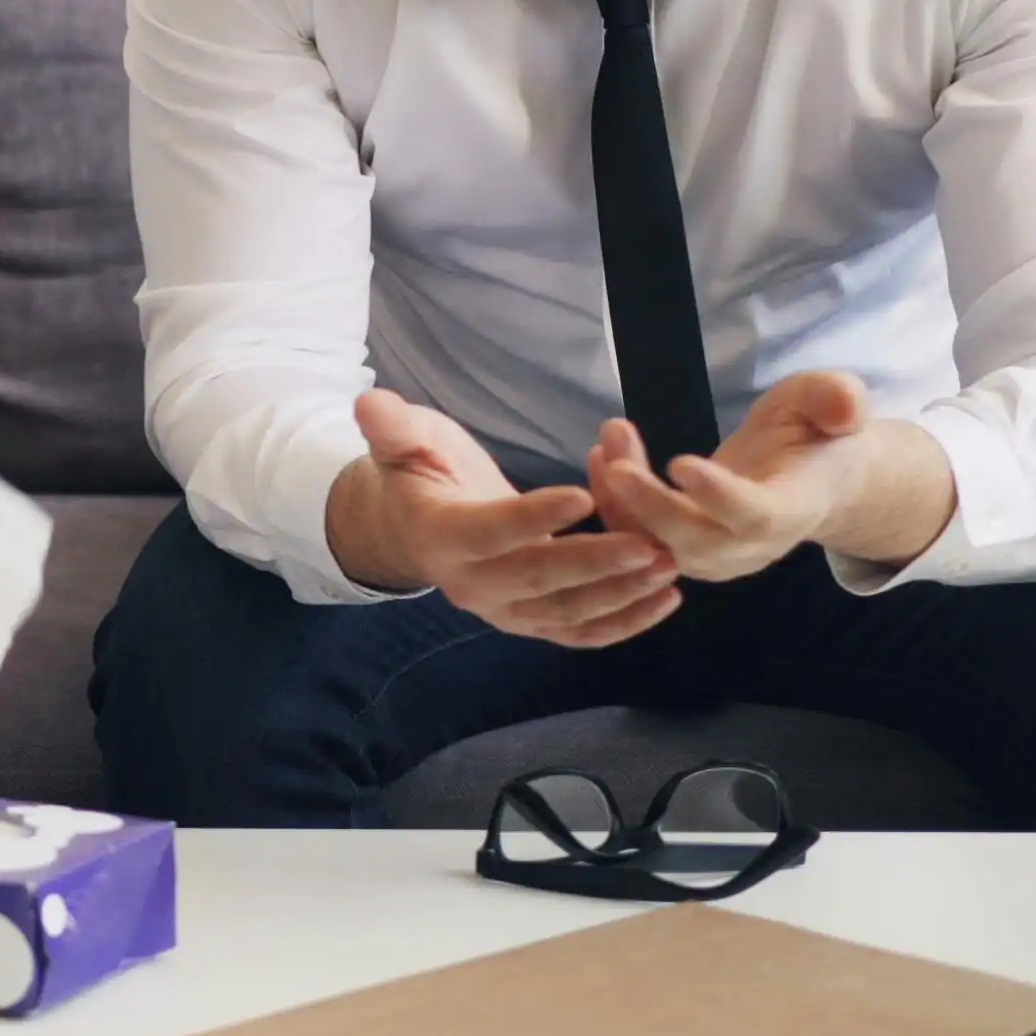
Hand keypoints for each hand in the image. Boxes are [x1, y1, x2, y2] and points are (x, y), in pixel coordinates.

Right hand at [327, 389, 679, 647]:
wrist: (418, 529)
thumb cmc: (421, 475)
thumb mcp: (405, 441)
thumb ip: (393, 426)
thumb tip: (369, 402)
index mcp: (440, 538)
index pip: (490, 533)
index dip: (534, 517)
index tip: (583, 495)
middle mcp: (470, 586)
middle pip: (537, 580)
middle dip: (595, 565)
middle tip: (648, 544)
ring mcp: (504, 612)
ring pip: (565, 613)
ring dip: (619, 594)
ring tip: (666, 565)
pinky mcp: (532, 623)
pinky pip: (579, 633)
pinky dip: (624, 623)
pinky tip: (665, 599)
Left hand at [587, 369, 950, 580]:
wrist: (814, 480)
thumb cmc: (818, 433)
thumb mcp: (831, 401)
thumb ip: (836, 398)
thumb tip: (844, 408)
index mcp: (792, 509)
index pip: (753, 515)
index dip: (717, 495)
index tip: (679, 462)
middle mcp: (751, 547)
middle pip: (694, 540)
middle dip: (650, 503)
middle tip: (615, 461)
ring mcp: (715, 558)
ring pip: (657, 543)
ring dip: (621, 499)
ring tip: (608, 441)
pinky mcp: (684, 555)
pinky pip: (640, 540)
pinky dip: (613, 505)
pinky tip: (600, 455)